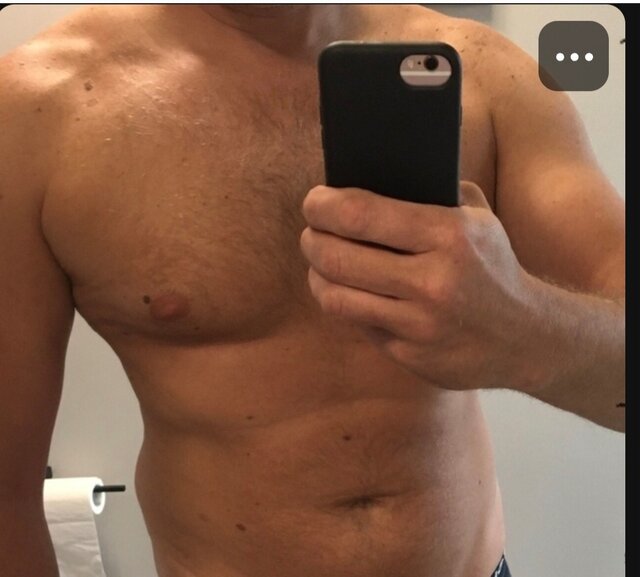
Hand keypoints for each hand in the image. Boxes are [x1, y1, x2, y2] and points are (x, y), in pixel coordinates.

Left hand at [300, 182, 543, 390]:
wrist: (527, 338)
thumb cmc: (494, 268)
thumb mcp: (478, 218)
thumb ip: (433, 194)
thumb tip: (370, 180)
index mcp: (449, 235)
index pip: (360, 214)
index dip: (323, 206)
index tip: (314, 202)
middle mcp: (432, 282)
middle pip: (337, 257)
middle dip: (312, 240)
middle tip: (311, 233)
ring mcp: (419, 324)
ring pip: (336, 297)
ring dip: (317, 276)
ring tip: (320, 263)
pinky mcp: (411, 355)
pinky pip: (358, 325)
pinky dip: (344, 305)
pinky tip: (347, 292)